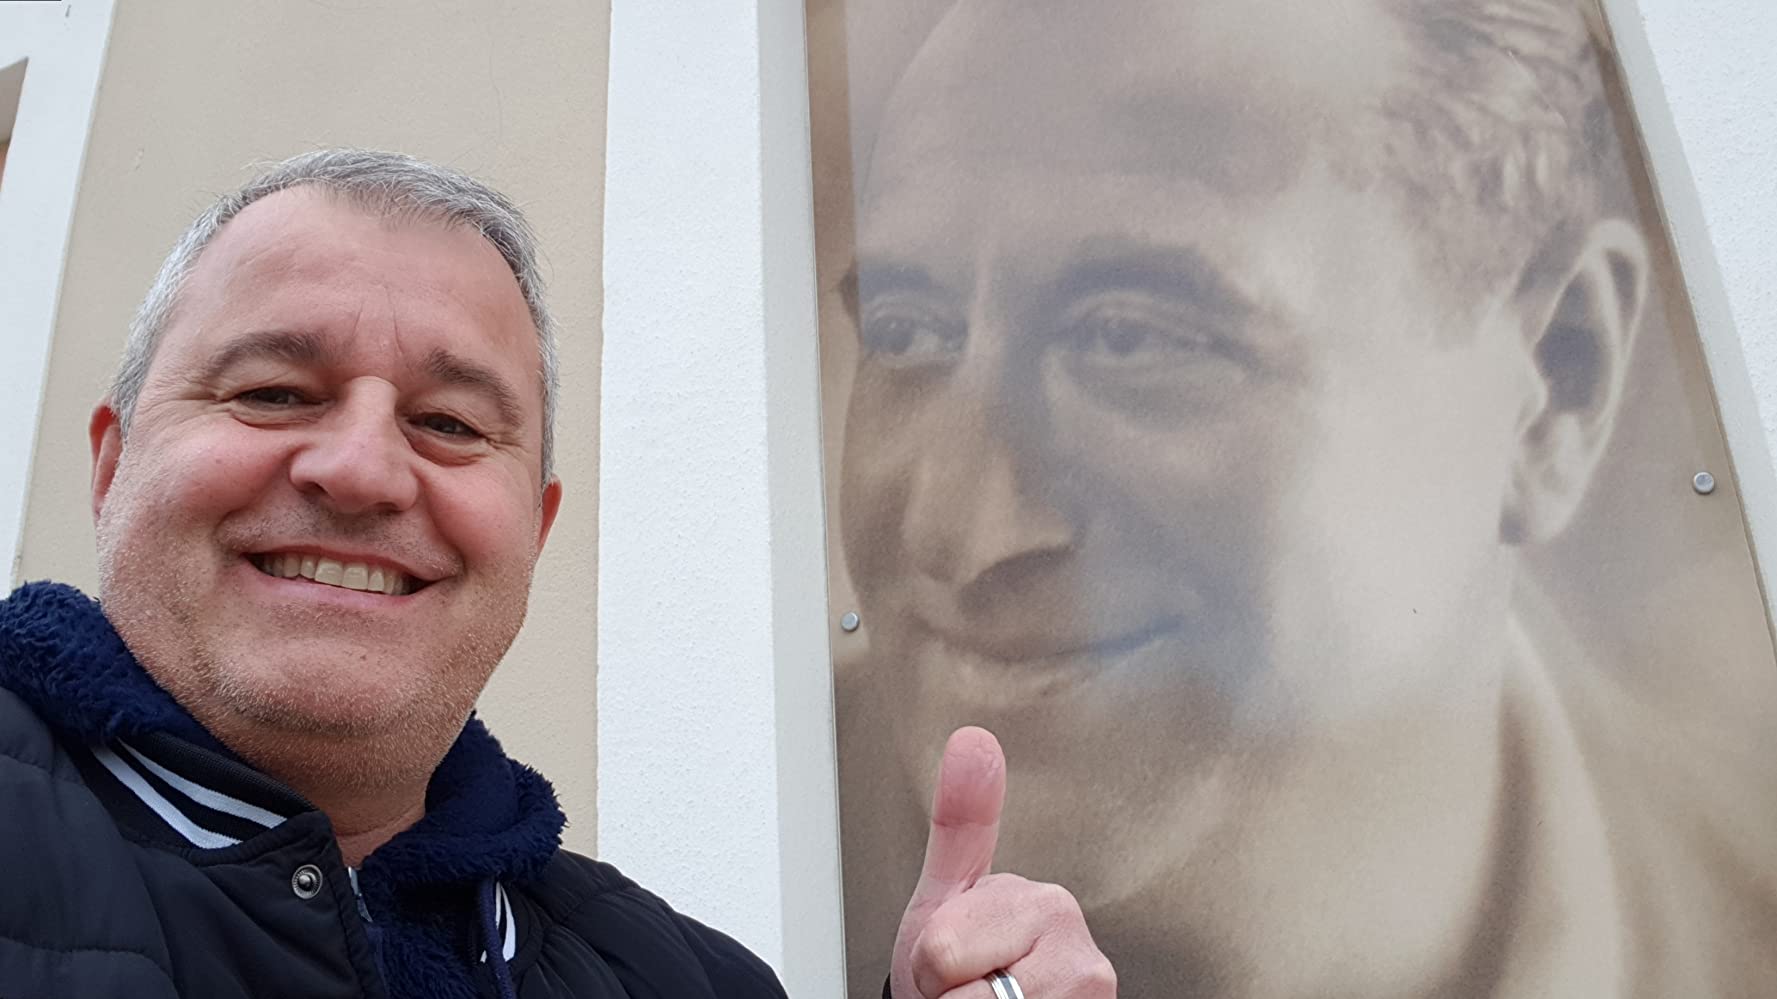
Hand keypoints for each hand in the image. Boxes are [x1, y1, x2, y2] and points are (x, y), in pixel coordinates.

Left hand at [889, 727, 1116, 998]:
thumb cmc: (958, 973)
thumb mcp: (946, 895)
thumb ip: (960, 822)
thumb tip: (975, 739)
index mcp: (1047, 905)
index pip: (944, 950)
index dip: (931, 963)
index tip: (954, 958)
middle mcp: (1082, 954)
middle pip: (966, 984)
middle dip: (952, 994)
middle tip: (971, 989)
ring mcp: (1090, 994)